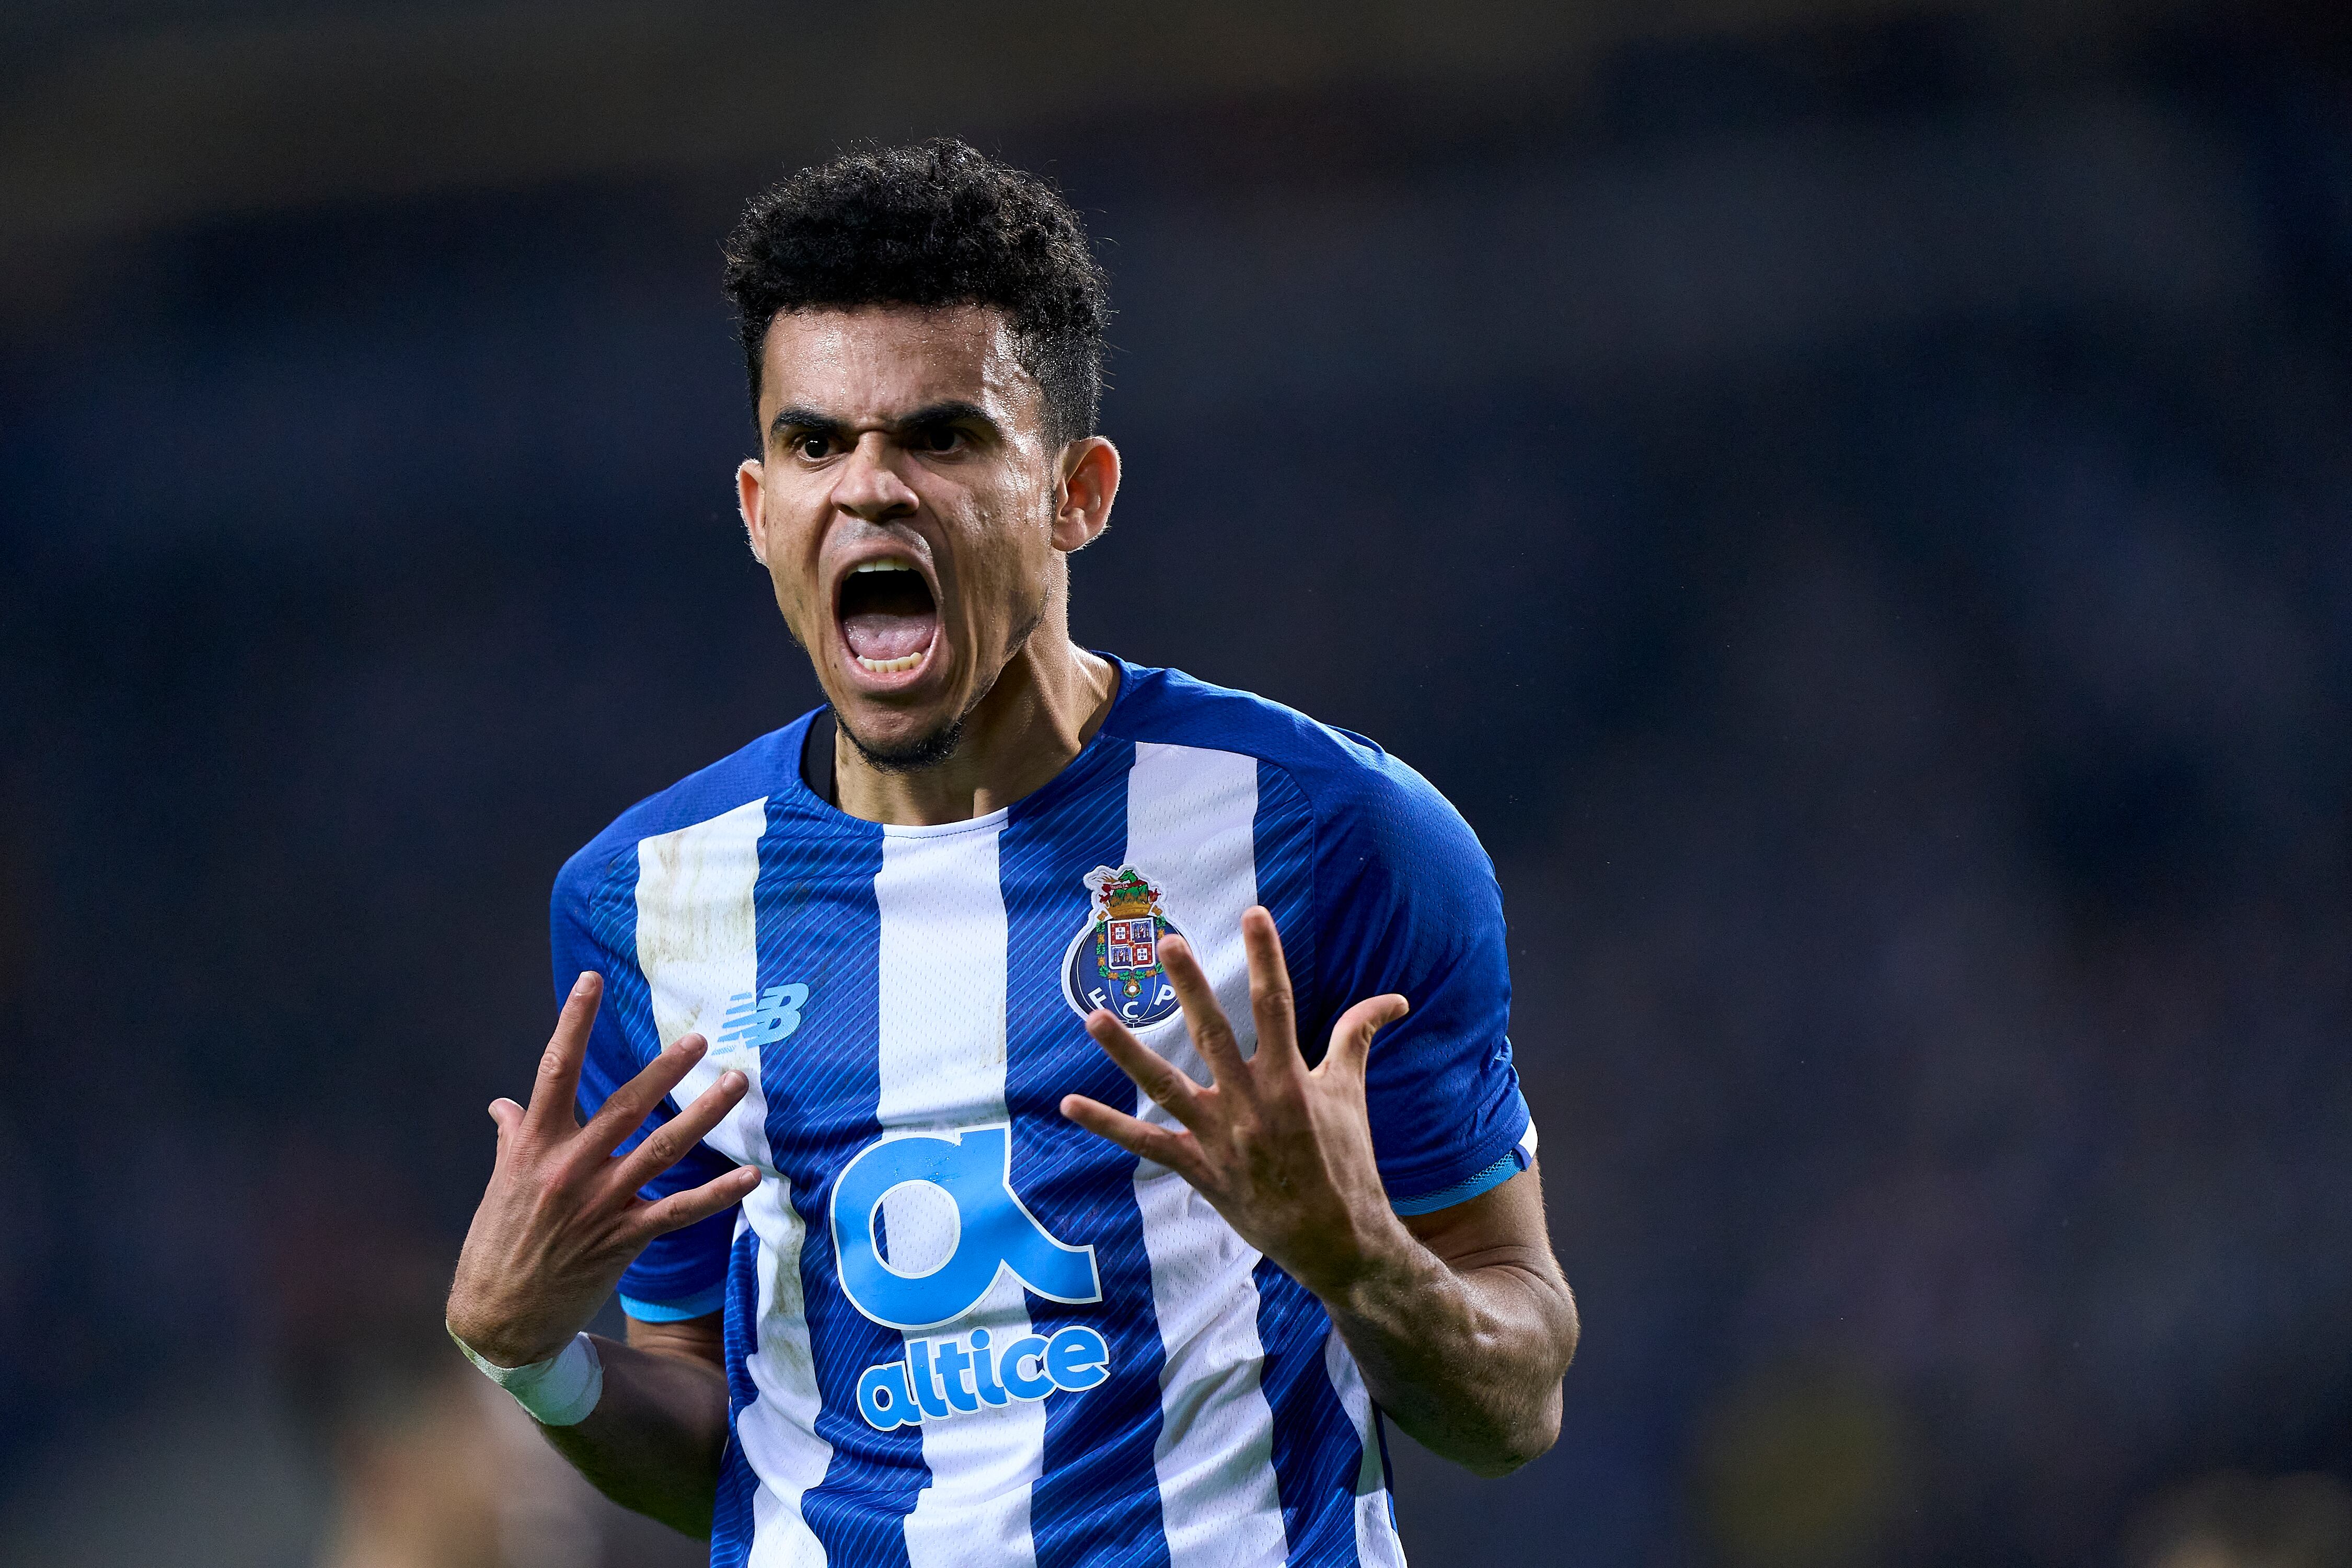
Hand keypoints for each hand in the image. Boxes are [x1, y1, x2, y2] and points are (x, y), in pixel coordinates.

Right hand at [447, 973, 759, 1366]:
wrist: (499, 1319)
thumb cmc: (496, 1244)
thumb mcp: (500, 1184)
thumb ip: (512, 1138)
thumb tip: (504, 1103)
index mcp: (535, 1147)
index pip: (554, 1071)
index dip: (572, 1023)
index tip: (592, 981)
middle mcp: (568, 1169)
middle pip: (624, 1107)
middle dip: (664, 1070)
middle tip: (700, 1037)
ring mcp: (599, 1205)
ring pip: (661, 1150)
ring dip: (703, 1116)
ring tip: (736, 1083)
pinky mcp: (623, 1240)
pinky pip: (679, 1210)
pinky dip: (717, 1193)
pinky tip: (750, 1175)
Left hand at [1060, 907, 1412, 1301]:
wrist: (1338, 1240)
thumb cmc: (1346, 1162)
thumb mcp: (1351, 1095)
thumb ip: (1357, 1038)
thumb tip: (1393, 998)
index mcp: (1290, 1080)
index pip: (1278, 1005)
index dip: (1267, 957)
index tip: (1254, 913)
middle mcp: (1251, 1103)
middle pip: (1214, 1035)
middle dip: (1191, 987)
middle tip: (1167, 943)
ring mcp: (1220, 1137)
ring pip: (1165, 1086)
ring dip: (1127, 1052)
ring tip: (1094, 1016)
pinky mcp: (1198, 1169)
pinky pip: (1145, 1143)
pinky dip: (1106, 1125)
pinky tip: (1068, 1104)